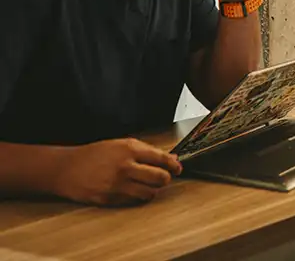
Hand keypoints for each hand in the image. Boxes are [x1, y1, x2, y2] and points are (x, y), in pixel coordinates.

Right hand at [52, 138, 182, 206]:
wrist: (66, 168)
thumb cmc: (94, 154)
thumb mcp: (120, 144)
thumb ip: (146, 150)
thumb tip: (170, 157)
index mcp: (129, 149)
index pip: (162, 159)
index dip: (174, 165)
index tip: (178, 168)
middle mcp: (125, 167)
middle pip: (160, 178)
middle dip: (166, 179)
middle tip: (163, 177)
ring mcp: (117, 184)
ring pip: (150, 193)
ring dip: (153, 190)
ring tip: (147, 185)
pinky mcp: (110, 199)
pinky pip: (134, 201)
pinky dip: (137, 196)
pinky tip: (131, 190)